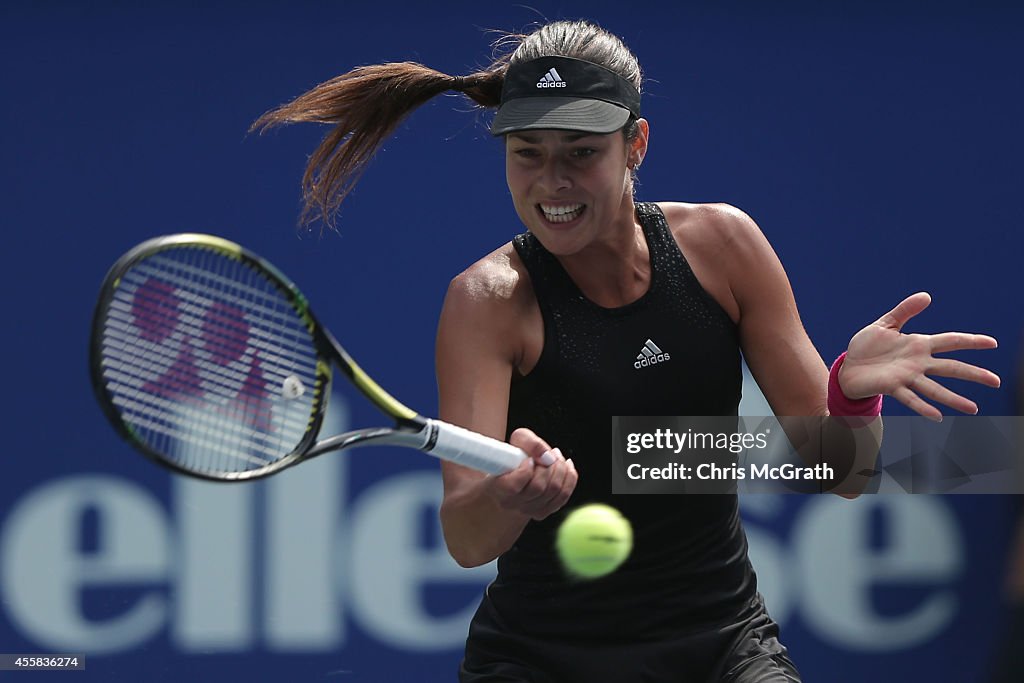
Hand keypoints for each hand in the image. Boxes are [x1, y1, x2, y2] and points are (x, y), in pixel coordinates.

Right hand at [485, 427, 577, 520]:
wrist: (515, 472)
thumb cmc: (515, 455)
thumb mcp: (518, 439)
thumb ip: (530, 442)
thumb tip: (546, 456)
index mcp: (499, 486)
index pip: (514, 486)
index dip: (526, 470)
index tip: (529, 459)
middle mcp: (512, 503)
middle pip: (539, 488)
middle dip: (548, 466)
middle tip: (547, 454)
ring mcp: (528, 510)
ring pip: (554, 491)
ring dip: (560, 469)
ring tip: (555, 457)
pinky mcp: (543, 512)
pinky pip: (564, 496)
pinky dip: (569, 478)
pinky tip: (566, 465)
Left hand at [839, 292, 1000, 419]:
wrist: (847, 367)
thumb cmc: (867, 346)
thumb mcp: (885, 324)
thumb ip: (905, 310)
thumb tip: (927, 296)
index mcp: (918, 345)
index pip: (951, 341)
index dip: (971, 342)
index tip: (993, 343)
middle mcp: (917, 363)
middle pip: (951, 368)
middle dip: (974, 374)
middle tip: (996, 381)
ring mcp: (906, 377)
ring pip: (935, 388)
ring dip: (954, 398)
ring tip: (974, 409)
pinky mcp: (891, 387)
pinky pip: (910, 398)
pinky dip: (923, 407)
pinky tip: (938, 416)